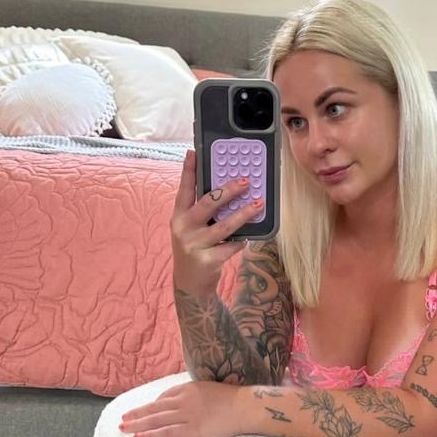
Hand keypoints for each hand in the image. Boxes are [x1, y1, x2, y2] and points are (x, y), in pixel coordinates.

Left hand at [118, 380, 241, 436]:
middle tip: (122, 420)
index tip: (144, 411)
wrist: (246, 406)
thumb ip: (197, 394)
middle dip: (136, 413)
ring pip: (155, 420)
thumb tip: (191, 400)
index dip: (152, 405)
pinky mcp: (192, 429)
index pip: (164, 397)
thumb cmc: (233, 398)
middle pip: (154, 408)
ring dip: (137, 424)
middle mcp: (184, 400)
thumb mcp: (211, 389)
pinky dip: (150, 435)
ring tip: (123, 429)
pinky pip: (166, 433)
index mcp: (189, 388)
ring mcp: (187, 415)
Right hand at [171, 150, 263, 297]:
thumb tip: (227, 190)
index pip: (184, 189)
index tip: (193, 152)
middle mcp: (183, 228)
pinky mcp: (207, 260)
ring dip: (244, 213)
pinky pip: (230, 245)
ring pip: (224, 225)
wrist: (189, 283)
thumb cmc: (195, 248)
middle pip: (207, 203)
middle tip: (246, 181)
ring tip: (258, 203)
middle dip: (228, 190)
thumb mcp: (191, 228)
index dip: (188, 170)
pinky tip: (246, 237)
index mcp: (178, 216)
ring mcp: (194, 244)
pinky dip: (240, 240)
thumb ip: (202, 212)